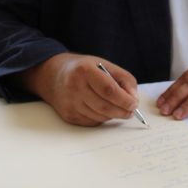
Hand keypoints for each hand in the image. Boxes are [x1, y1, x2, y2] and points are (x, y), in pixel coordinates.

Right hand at [19, 53, 139, 126]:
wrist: (53, 76)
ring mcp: (70, 103)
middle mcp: (74, 87)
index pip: (109, 89)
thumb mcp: (103, 65)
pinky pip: (92, 122)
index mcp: (84, 70)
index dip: (124, 99)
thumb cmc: (83, 69)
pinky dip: (102, 117)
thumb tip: (133, 99)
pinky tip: (100, 108)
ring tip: (116, 107)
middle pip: (105, 106)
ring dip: (113, 115)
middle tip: (130, 111)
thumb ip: (123, 79)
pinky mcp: (68, 115)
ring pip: (100, 116)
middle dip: (122, 111)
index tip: (134, 103)